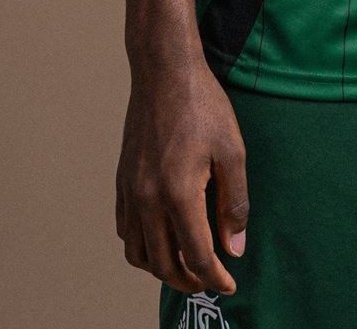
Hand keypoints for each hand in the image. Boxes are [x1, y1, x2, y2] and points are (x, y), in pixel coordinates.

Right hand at [115, 55, 249, 294]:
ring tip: (187, 264)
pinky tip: (163, 237)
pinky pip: (125, 230)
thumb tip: (234, 248)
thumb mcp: (232, 151)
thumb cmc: (203, 106)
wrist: (164, 72)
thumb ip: (234, 203)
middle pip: (163, 264)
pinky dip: (142, 246)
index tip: (229, 284)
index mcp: (178, 193)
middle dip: (188, 281)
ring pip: (138, 254)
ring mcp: (130, 192)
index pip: (195, 255)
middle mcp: (147, 199)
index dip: (214, 277)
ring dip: (162, 268)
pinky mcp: (122, 181)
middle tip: (210, 281)